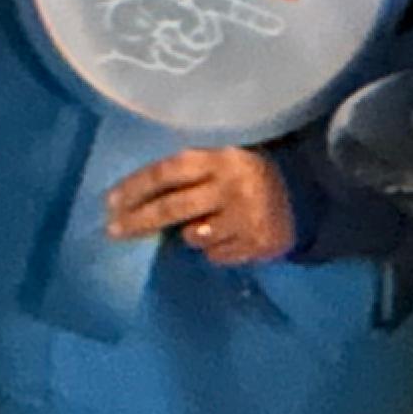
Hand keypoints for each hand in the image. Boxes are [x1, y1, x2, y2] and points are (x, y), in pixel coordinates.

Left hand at [104, 147, 295, 265]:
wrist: (303, 193)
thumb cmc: (243, 175)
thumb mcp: (219, 161)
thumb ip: (187, 174)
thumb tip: (132, 199)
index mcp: (219, 158)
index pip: (168, 171)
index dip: (136, 187)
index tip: (109, 202)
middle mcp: (231, 186)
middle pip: (174, 207)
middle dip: (138, 221)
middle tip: (113, 231)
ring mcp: (247, 217)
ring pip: (195, 236)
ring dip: (188, 235)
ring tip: (200, 226)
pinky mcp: (258, 244)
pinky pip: (217, 255)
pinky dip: (214, 249)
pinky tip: (227, 235)